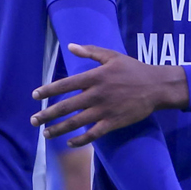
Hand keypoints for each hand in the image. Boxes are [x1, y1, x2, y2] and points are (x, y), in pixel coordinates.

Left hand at [31, 44, 188, 145]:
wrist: (156, 86)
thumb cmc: (134, 69)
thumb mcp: (112, 56)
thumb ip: (90, 51)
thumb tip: (70, 46)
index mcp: (94, 77)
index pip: (65, 85)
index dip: (48, 90)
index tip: (35, 96)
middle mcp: (96, 94)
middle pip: (66, 106)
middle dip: (47, 114)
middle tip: (33, 120)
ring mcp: (104, 110)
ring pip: (76, 123)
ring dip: (58, 129)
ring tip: (45, 134)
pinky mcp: (113, 122)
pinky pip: (93, 134)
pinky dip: (80, 140)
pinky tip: (70, 143)